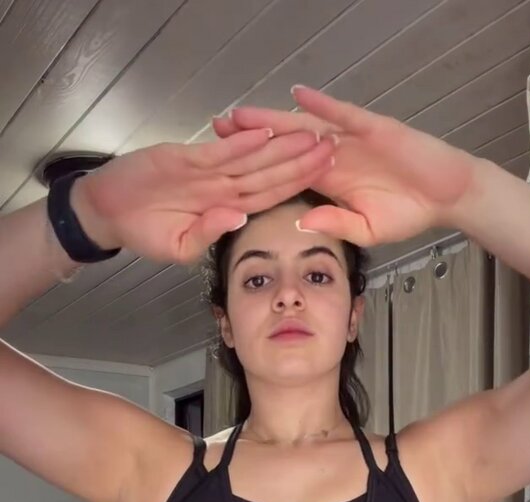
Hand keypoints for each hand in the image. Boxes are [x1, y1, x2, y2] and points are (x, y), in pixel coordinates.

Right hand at [69, 126, 335, 263]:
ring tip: (309, 134)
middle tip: (331, 146)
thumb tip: (237, 219)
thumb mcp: (178, 248)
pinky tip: (263, 133)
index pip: (270, 196)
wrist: (107, 212)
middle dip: (300, 161)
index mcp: (226, 209)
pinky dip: (239, 142)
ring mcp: (205, 170)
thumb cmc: (143, 233)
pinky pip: (218, 151)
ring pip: (250, 158)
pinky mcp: (184, 156)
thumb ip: (208, 235)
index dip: (298, 186)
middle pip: (268, 173)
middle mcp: (222, 187)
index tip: (325, 176)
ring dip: (279, 146)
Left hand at [212, 85, 478, 246]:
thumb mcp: (367, 229)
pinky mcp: (373, 129)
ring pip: (306, 126)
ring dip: (275, 119)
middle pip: (285, 143)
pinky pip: (344, 116)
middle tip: (218, 129)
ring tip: (244, 114)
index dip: (257, 167)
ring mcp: (352, 140)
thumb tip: (303, 222)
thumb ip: (335, 223)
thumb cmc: (409, 212)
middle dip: (253, 137)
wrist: (446, 196)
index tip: (226, 167)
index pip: (285, 171)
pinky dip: (323, 107)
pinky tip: (299, 97)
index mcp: (329, 181)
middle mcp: (334, 156)